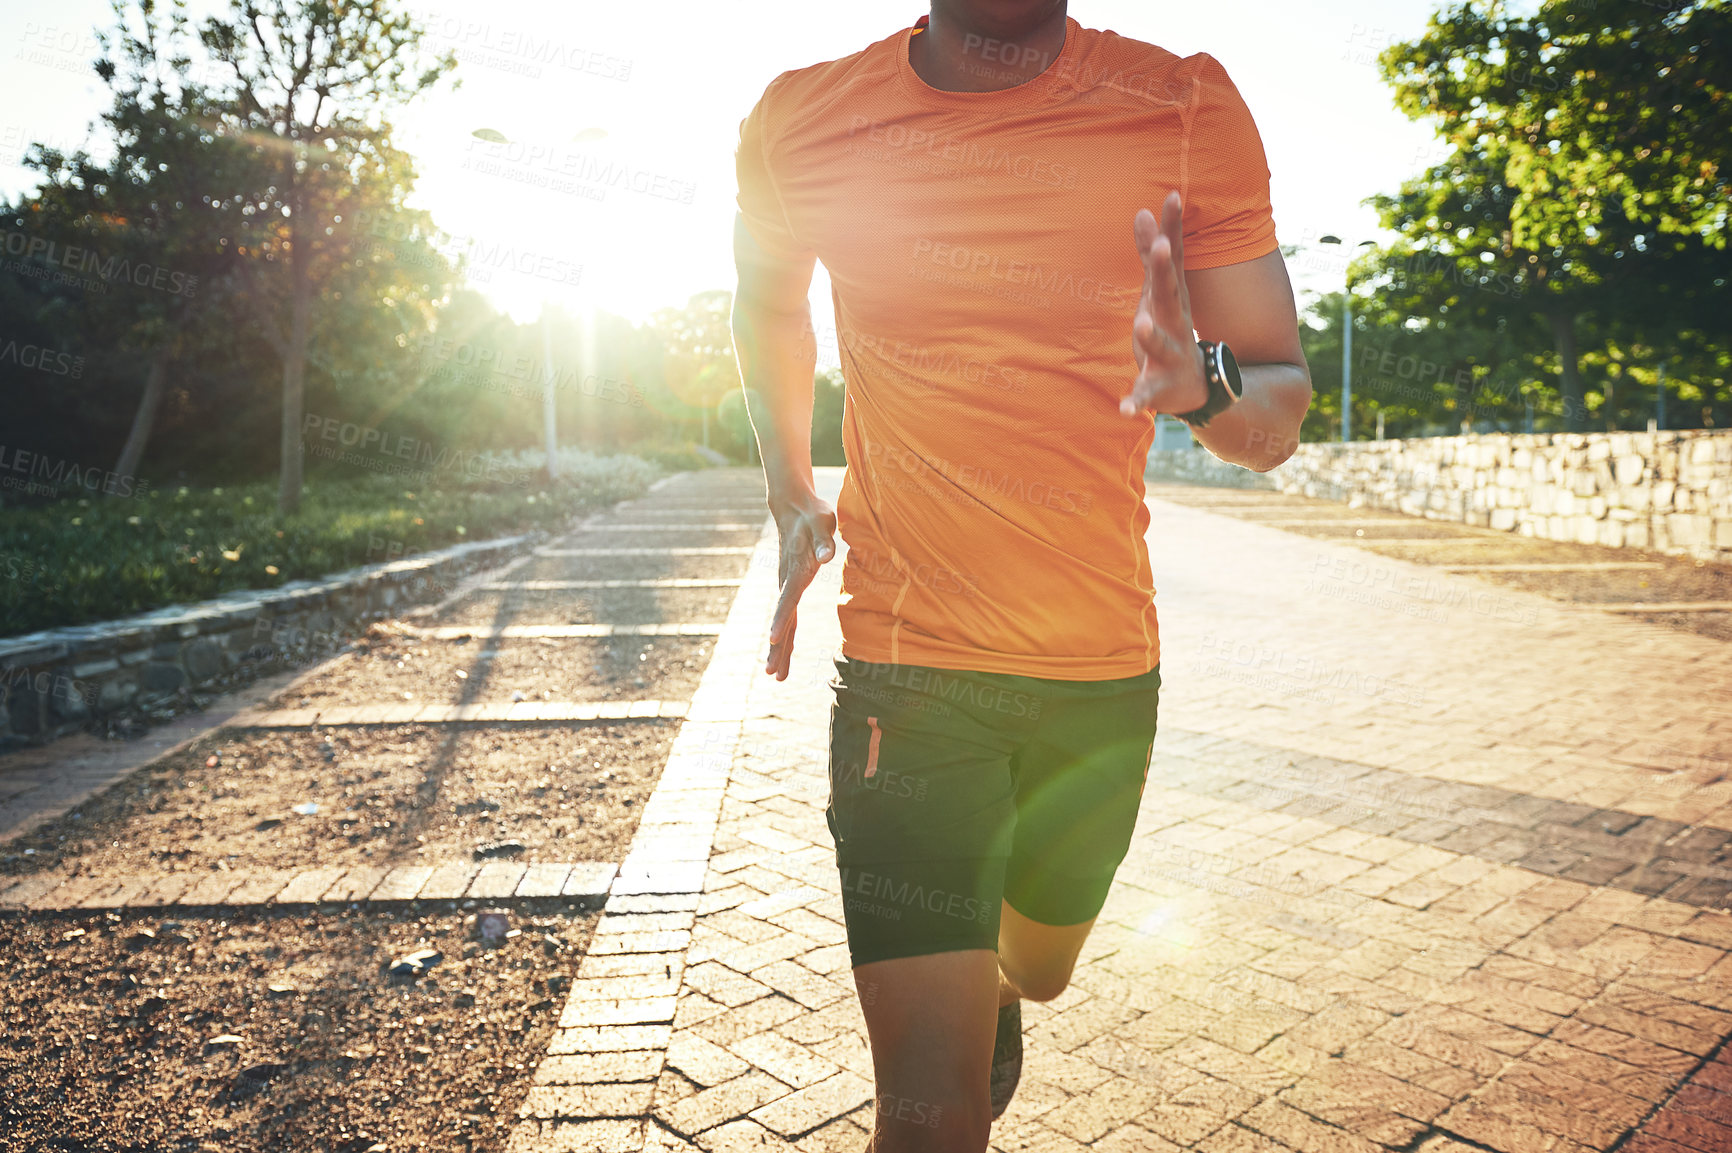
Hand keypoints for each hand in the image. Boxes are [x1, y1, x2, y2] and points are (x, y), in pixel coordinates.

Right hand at [766, 496, 836, 679]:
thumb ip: (824, 541)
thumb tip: (826, 557)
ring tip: (775, 675)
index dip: (781, 620)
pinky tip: (782, 650)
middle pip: (783, 620)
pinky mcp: (790, 585)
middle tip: (773, 675)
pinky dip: (785, 636)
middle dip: (778, 649)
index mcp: (795, 571)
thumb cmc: (812, 515)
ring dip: (780, 649)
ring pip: (784, 622)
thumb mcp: (821, 523)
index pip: (787, 600)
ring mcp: (787, 585)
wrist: (794, 508)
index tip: (773, 640)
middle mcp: (787, 581)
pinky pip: (787, 616)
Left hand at [1123, 190, 1207, 416]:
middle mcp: (1175, 323)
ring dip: (1152, 335)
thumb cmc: (1171, 327)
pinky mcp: (1159, 387)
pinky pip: (1147, 395)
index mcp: (1172, 298)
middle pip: (1169, 295)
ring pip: (1160, 345)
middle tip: (1161, 247)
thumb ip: (1149, 253)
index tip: (1172, 196)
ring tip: (1141, 324)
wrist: (1197, 386)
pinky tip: (1124, 409)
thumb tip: (1141, 210)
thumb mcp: (1160, 290)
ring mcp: (1169, 355)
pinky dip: (1137, 402)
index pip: (1173, 258)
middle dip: (1165, 272)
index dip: (1172, 228)